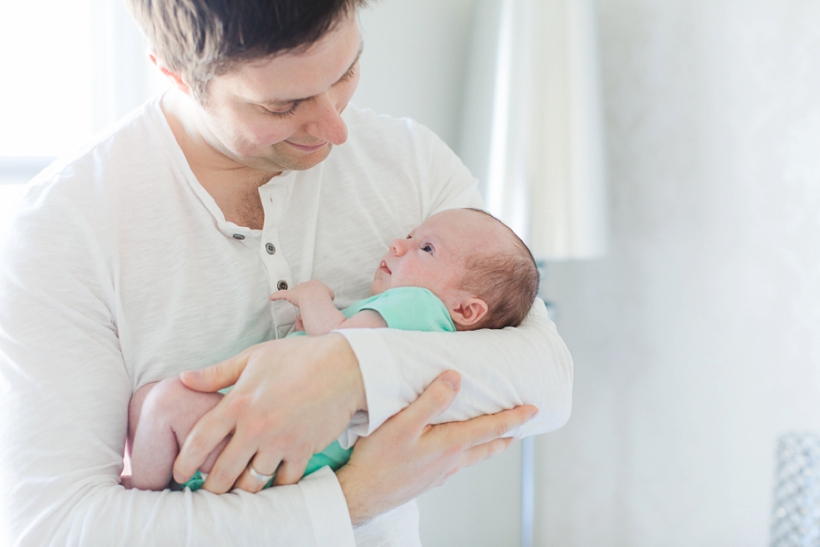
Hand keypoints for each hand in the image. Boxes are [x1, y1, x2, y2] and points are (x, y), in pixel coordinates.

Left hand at [172, 333, 364, 493]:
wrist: (345, 367)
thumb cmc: (299, 357)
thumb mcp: (254, 357)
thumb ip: (217, 373)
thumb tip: (183, 378)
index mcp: (239, 402)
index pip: (200, 440)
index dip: (184, 462)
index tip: (178, 474)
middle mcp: (256, 427)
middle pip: (222, 473)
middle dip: (211, 488)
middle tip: (208, 491)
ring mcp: (280, 442)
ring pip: (252, 483)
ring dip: (243, 488)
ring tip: (237, 488)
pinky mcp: (303, 451)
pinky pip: (284, 481)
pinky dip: (276, 484)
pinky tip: (271, 481)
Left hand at [269, 280, 334, 307]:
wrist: (316, 297)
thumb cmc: (324, 297)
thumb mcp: (331, 295)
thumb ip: (328, 296)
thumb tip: (327, 300)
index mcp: (315, 283)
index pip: (314, 287)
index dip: (315, 294)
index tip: (317, 299)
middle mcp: (306, 284)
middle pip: (303, 289)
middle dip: (305, 295)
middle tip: (308, 302)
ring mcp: (297, 289)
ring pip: (295, 292)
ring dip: (296, 298)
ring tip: (298, 303)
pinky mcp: (290, 295)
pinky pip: (281, 294)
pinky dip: (276, 296)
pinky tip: (271, 297)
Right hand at [337, 371, 537, 524]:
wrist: (361, 495)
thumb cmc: (379, 460)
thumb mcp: (403, 424)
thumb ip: (431, 400)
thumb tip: (455, 378)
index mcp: (450, 444)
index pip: (490, 428)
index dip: (513, 418)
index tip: (533, 410)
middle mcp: (451, 461)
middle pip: (488, 446)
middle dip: (508, 434)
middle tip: (523, 426)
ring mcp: (440, 473)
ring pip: (474, 456)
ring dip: (489, 445)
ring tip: (498, 439)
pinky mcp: (428, 480)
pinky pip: (458, 463)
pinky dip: (469, 453)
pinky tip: (458, 452)